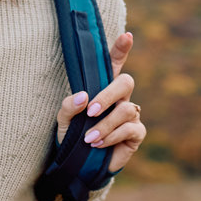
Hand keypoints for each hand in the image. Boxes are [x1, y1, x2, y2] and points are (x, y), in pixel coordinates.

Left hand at [54, 31, 145, 172]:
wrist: (78, 165)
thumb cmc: (72, 136)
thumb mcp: (63, 120)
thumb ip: (69, 106)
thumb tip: (83, 96)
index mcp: (102, 87)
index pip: (113, 64)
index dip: (121, 50)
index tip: (126, 35)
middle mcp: (120, 98)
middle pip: (126, 82)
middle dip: (108, 96)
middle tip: (90, 111)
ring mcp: (130, 115)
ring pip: (127, 109)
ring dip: (105, 124)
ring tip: (89, 138)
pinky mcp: (136, 134)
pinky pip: (131, 128)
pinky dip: (112, 136)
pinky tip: (99, 144)